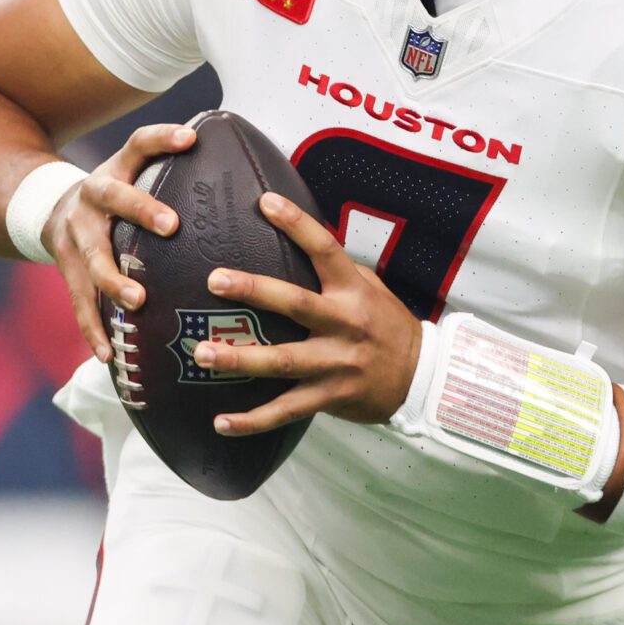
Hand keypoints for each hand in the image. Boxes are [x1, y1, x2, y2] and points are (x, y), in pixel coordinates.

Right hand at [45, 121, 196, 362]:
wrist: (49, 210)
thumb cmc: (119, 195)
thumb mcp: (138, 173)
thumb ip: (181, 174)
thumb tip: (252, 177)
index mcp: (117, 169)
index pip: (139, 144)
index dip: (162, 138)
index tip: (191, 137)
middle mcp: (92, 197)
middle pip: (113, 196)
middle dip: (140, 209)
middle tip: (171, 225)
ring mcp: (75, 235)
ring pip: (92, 256)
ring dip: (114, 278)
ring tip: (138, 299)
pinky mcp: (67, 270)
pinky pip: (79, 303)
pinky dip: (93, 329)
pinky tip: (108, 354)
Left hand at [190, 192, 425, 434]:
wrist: (421, 377)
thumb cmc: (388, 326)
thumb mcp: (372, 289)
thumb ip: (338, 271)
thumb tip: (301, 240)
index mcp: (353, 291)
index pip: (325, 250)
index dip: (297, 225)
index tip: (266, 202)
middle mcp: (344, 324)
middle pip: (295, 304)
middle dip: (254, 291)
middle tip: (215, 280)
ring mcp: (336, 363)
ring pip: (282, 362)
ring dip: (240, 359)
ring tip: (202, 354)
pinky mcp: (329, 396)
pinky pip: (286, 410)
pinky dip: (253, 421)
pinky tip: (222, 422)